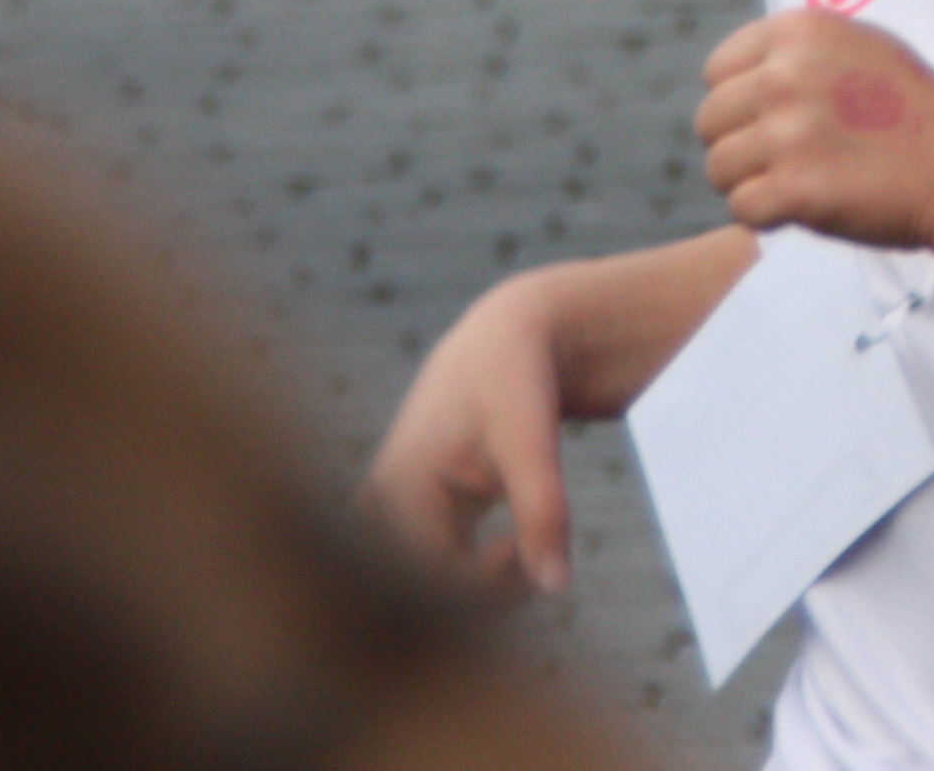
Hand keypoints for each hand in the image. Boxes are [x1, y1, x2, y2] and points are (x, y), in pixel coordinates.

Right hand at [363, 276, 579, 596]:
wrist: (503, 336)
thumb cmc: (516, 381)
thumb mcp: (532, 440)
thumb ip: (544, 512)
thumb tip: (555, 589)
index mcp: (397, 489)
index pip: (431, 586)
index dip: (486, 594)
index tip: (530, 556)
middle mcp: (378, 506)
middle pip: (422, 592)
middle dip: (479, 596)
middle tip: (530, 555)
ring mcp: (387, 512)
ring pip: (426, 584)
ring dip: (474, 588)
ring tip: (521, 548)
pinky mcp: (406, 513)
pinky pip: (431, 567)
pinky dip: (470, 573)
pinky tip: (509, 548)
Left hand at [697, 11, 933, 247]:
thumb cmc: (918, 112)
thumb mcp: (861, 45)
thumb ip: (799, 51)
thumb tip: (737, 74)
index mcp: (798, 31)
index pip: (717, 71)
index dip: (743, 103)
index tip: (781, 119)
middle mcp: (784, 74)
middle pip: (710, 121)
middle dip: (744, 145)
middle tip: (794, 159)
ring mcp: (787, 132)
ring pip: (718, 169)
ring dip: (753, 183)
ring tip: (804, 181)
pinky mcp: (793, 189)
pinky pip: (741, 209)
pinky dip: (770, 217)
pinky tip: (810, 205)